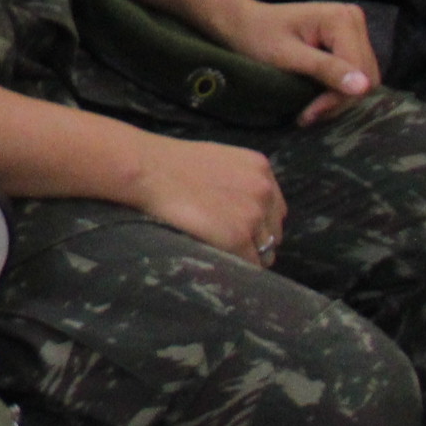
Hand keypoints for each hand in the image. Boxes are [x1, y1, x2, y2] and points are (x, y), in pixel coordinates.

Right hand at [123, 131, 288, 263]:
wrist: (150, 171)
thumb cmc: (172, 164)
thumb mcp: (219, 160)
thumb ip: (240, 180)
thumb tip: (244, 207)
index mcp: (260, 168)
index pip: (275, 208)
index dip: (260, 222)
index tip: (240, 228)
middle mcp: (264, 190)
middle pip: (274, 231)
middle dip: (256, 239)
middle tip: (228, 242)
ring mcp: (253, 215)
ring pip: (266, 250)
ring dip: (248, 254)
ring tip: (222, 251)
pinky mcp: (238, 237)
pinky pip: (251, 264)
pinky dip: (238, 265)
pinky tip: (219, 257)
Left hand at [220, 0, 379, 127]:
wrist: (244, 24)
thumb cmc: (258, 37)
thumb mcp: (287, 57)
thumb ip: (325, 69)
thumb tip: (363, 87)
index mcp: (341, 18)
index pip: (358, 71)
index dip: (338, 98)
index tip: (309, 115)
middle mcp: (354, 18)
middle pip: (365, 76)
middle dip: (339, 100)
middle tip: (308, 115)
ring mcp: (354, 28)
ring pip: (363, 79)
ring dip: (339, 99)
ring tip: (310, 111)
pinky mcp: (349, 40)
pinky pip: (355, 74)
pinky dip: (338, 91)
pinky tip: (316, 100)